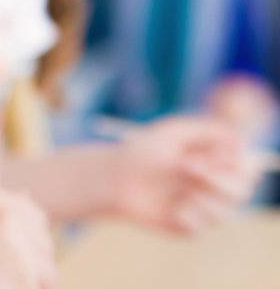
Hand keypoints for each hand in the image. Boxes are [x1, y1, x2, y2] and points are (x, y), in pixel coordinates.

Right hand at [0, 189, 55, 288]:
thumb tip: (28, 202)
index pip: (35, 217)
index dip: (28, 242)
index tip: (4, 259)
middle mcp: (9, 215)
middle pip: (46, 245)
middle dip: (33, 265)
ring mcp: (19, 243)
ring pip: (47, 273)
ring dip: (27, 284)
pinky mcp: (24, 272)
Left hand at [109, 115, 260, 234]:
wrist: (112, 181)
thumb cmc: (140, 152)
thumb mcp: (172, 131)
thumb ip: (206, 130)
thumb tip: (237, 138)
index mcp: (211, 160)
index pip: (243, 164)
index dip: (233, 162)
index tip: (210, 155)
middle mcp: (210, 183)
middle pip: (241, 188)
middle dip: (219, 180)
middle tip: (188, 167)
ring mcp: (201, 205)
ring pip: (224, 210)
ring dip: (202, 197)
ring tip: (177, 189)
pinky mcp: (189, 226)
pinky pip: (202, 226)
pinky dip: (188, 215)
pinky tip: (171, 209)